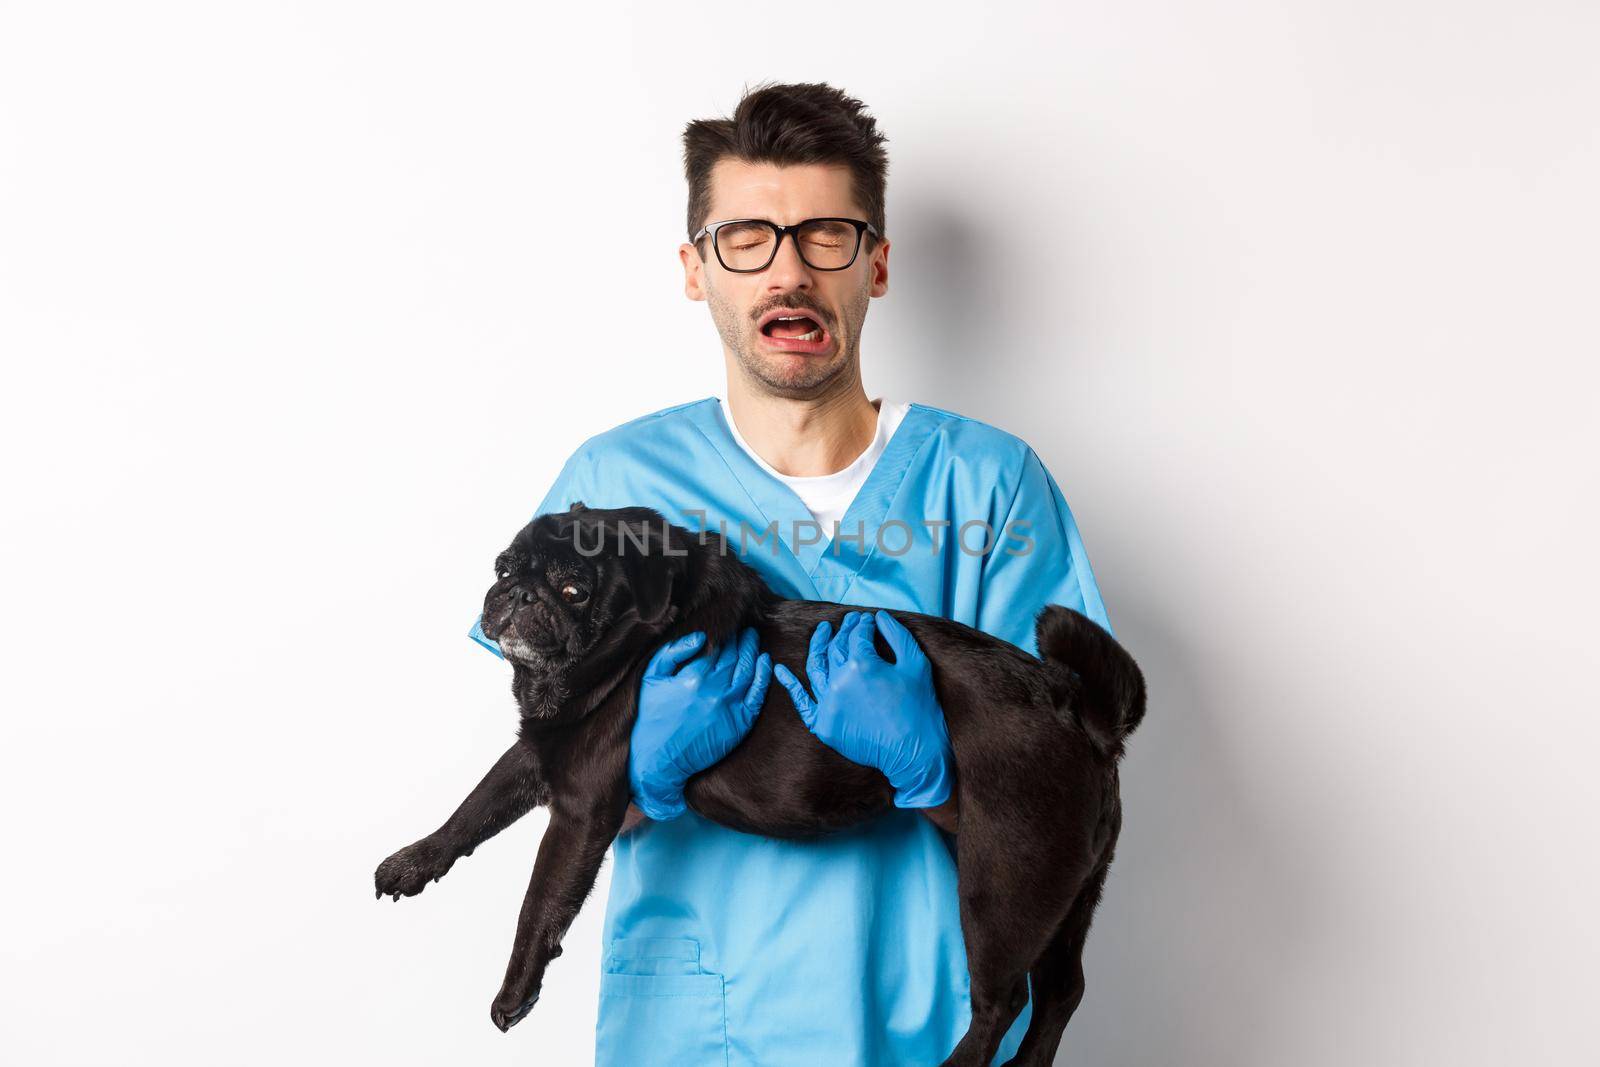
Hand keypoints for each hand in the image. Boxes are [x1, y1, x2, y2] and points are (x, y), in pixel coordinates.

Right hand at [630, 627, 771, 820]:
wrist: (659, 760)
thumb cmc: (652, 717)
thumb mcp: (651, 678)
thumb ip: (674, 652)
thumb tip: (700, 637)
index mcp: (694, 676)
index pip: (717, 648)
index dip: (725, 636)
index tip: (729, 628)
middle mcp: (715, 689)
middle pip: (736, 656)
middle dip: (742, 640)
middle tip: (746, 631)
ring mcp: (730, 707)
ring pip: (749, 671)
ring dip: (753, 652)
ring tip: (753, 640)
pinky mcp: (740, 723)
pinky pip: (758, 694)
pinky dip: (764, 675)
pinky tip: (765, 662)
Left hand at [773, 610, 954, 808]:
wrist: (914, 753)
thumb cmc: (920, 708)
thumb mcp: (916, 664)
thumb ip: (897, 635)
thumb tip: (880, 616)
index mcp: (862, 664)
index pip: (857, 635)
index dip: (863, 624)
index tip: (867, 619)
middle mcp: (839, 681)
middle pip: (836, 648)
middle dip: (843, 631)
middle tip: (849, 621)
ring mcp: (828, 704)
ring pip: (816, 667)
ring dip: (817, 646)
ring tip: (822, 632)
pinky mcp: (823, 724)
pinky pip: (801, 702)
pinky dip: (789, 685)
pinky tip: (780, 669)